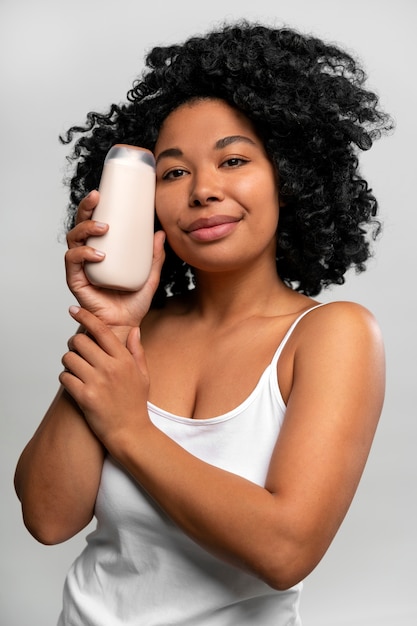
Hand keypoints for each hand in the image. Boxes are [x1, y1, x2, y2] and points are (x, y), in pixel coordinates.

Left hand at [59, 305, 150, 449]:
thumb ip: (136, 351)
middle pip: (80, 341)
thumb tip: (134, 330)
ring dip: (69, 362)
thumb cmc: (136, 404)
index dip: (85, 316)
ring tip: (76, 369)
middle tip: (77, 351)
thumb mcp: (143, 375)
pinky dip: (66, 378)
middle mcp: (110, 368)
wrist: (130, 433)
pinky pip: (64, 377)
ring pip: (69, 358)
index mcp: (124, 359)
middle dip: (75, 344)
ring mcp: (96, 382)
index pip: (101, 330)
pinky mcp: (85, 397)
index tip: (74, 310)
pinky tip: (74, 383)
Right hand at [65, 191, 164, 328]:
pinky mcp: (75, 280)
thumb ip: (155, 256)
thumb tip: (161, 233)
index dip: (94, 206)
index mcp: (102, 250)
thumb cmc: (133, 302)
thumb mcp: (150, 276)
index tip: (103, 192)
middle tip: (97, 198)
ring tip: (103, 228)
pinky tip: (99, 254)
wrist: (125, 325)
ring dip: (86, 228)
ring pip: (73, 238)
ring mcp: (80, 267)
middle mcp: (87, 255)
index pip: (94, 223)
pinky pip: (72, 260)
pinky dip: (84, 254)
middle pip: (79, 224)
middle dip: (85, 208)